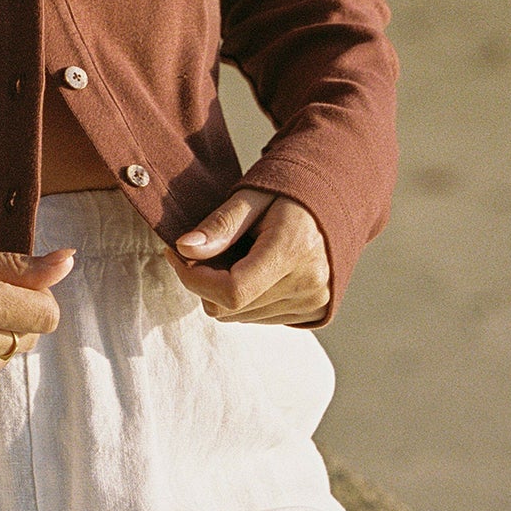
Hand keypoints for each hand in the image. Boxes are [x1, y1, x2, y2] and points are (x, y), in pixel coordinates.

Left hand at [163, 187, 329, 325]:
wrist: (334, 200)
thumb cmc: (288, 191)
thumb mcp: (250, 196)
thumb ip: (219, 225)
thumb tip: (184, 248)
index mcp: (293, 250)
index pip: (231, 291)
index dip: (193, 278)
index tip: (176, 253)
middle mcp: (309, 284)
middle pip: (231, 308)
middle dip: (204, 282)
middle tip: (204, 250)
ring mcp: (314, 302)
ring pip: (241, 317)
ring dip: (224, 292)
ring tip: (236, 256)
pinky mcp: (315, 312)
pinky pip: (260, 318)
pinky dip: (246, 299)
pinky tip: (253, 270)